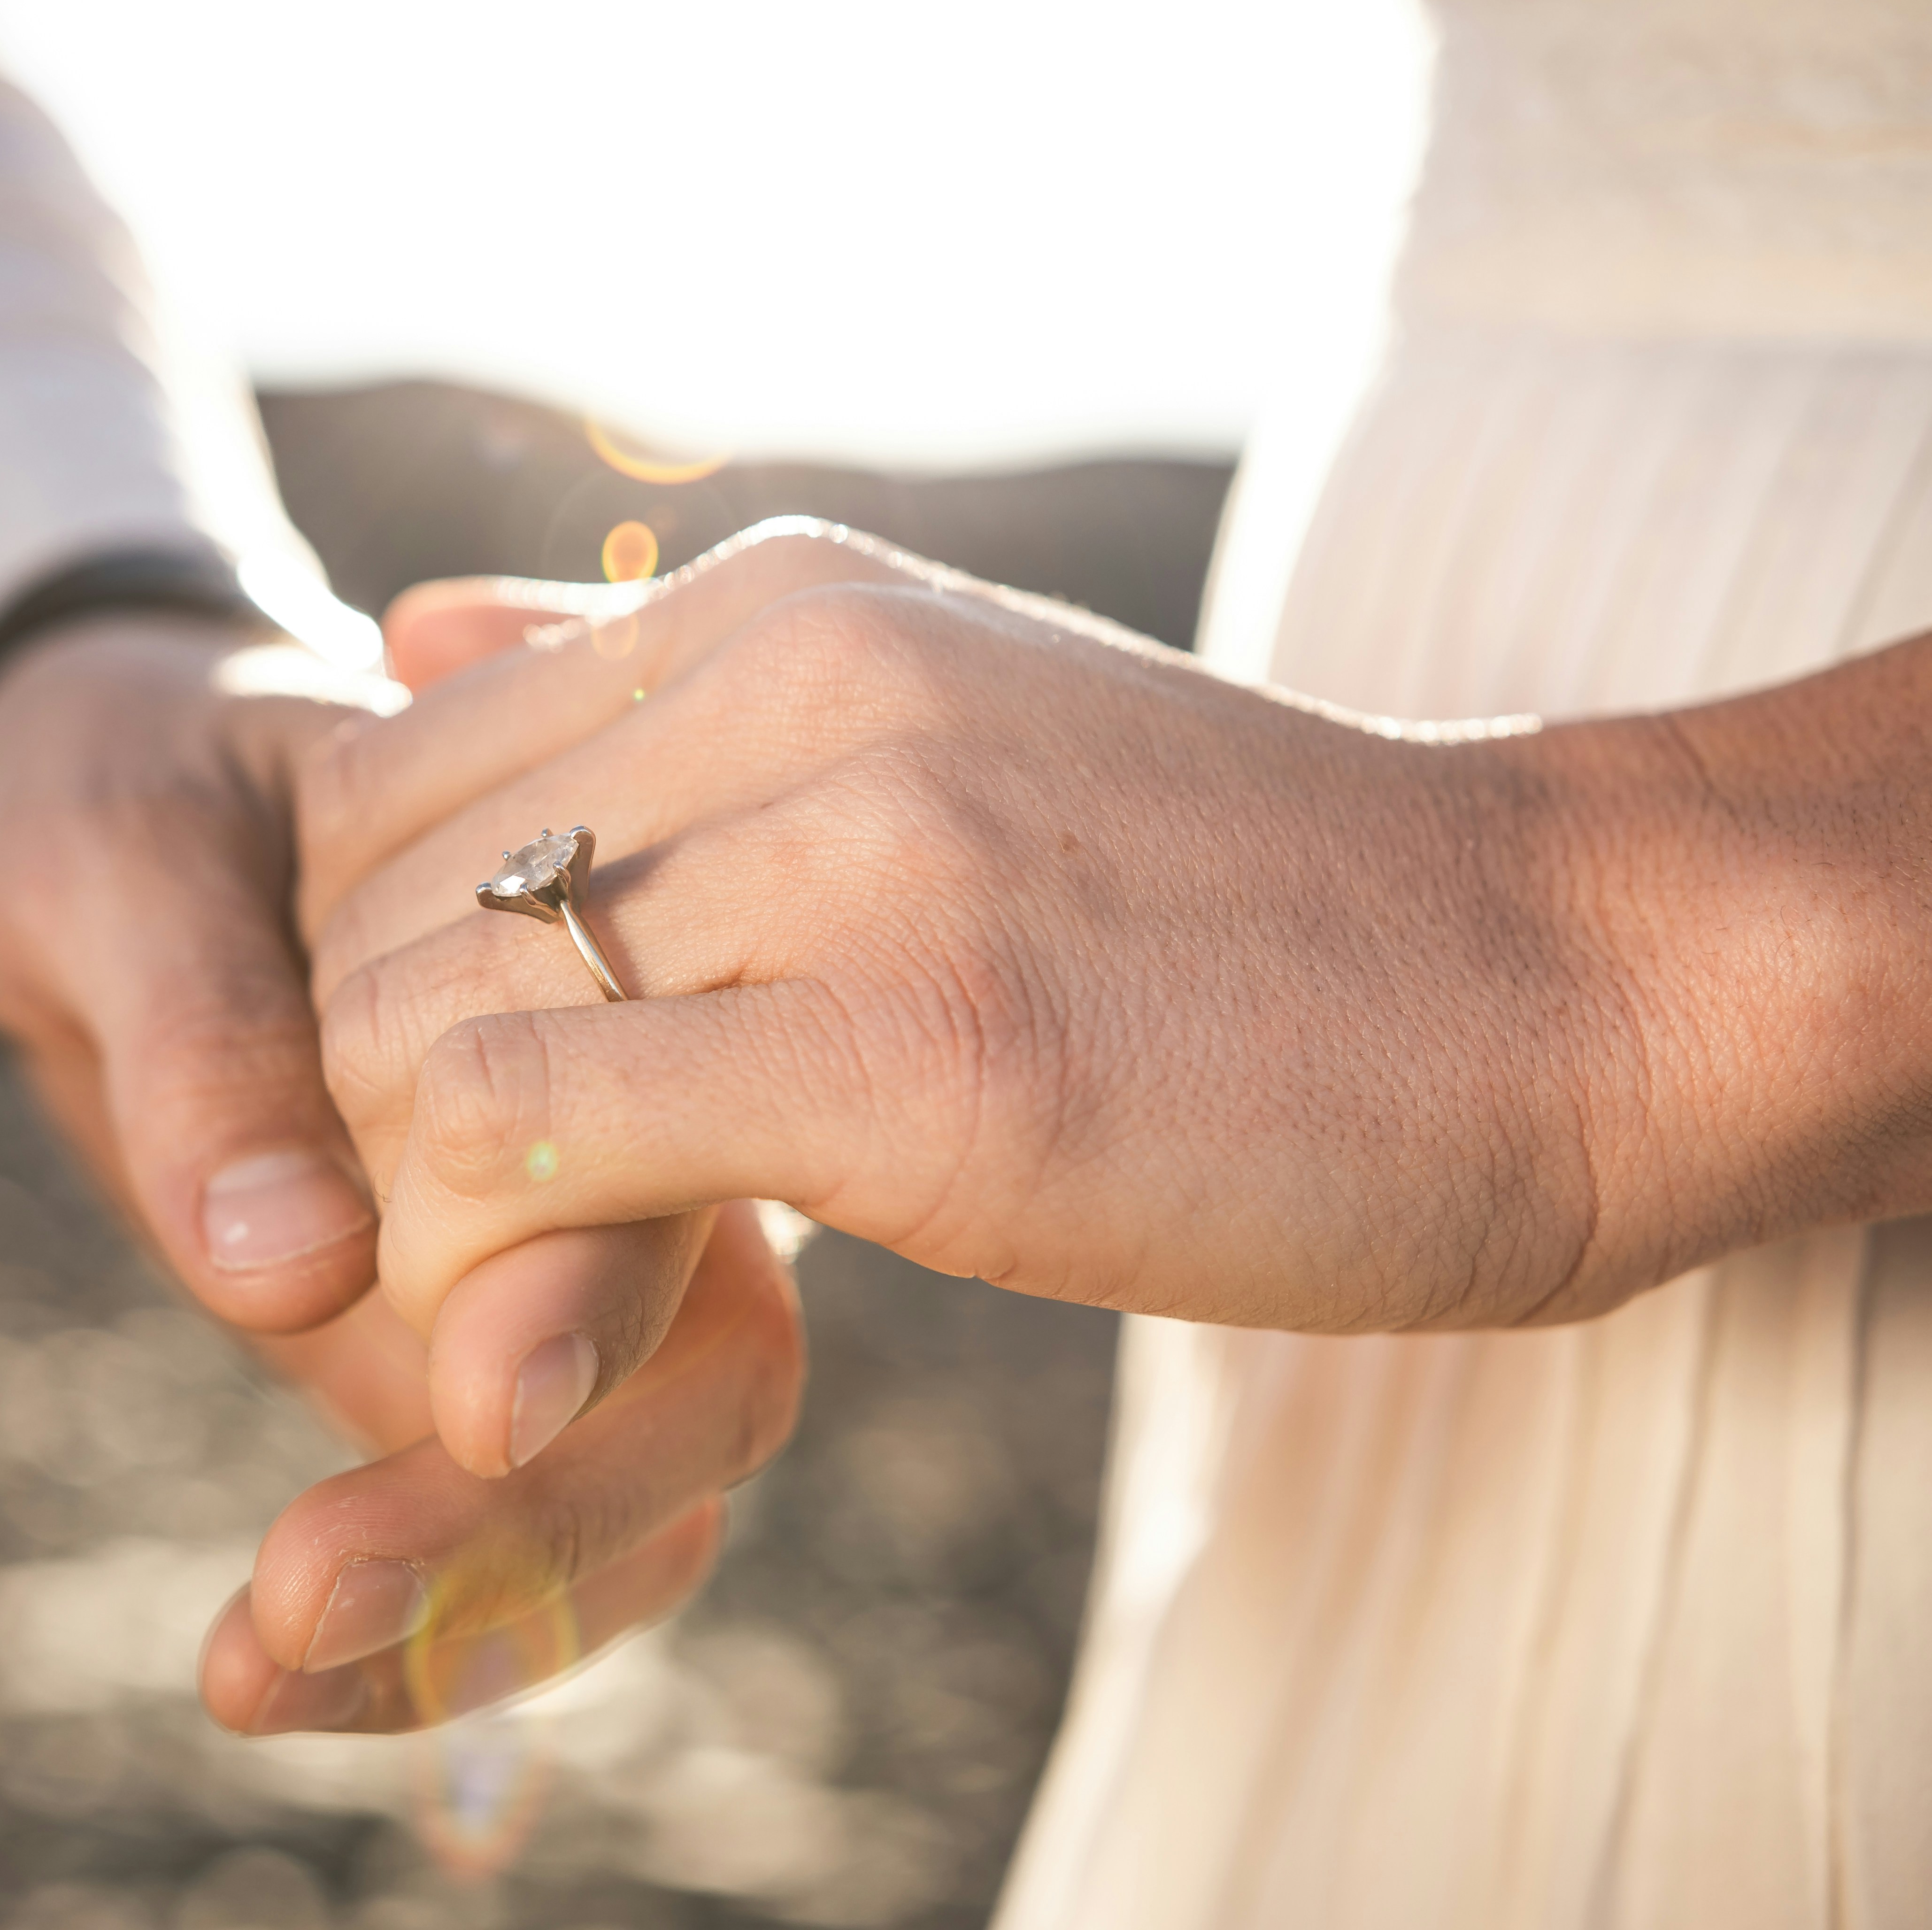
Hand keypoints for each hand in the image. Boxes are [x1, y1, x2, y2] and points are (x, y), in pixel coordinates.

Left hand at [0, 613, 803, 1730]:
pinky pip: (505, 1530)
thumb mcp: (123, 854)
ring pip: (633, 1488)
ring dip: (475, 1611)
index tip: (470, 1403)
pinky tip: (251, 1672)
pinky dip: (414, 1629)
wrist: (80, 806)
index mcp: (603, 968)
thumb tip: (289, 1267)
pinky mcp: (442, 1355)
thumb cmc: (116, 776)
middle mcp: (623, 1131)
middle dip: (537, 1515)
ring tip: (246, 1669)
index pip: (674, 1152)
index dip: (597, 1283)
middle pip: (701, 1369)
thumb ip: (204, 1030)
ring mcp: (544, 1262)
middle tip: (296, 1599)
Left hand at [304, 527, 1931, 1483]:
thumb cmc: (1245, 892)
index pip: (381, 783)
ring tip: (546, 1301)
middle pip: (364, 913)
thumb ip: (651, 673)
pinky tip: (604, 1327)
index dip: (369, 984)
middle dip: (367, 1114)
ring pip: (418, 1032)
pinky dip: (509, 1260)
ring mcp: (864, 856)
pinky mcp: (923, 1050)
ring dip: (428, 1212)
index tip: (479, 1119)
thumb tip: (401, 622)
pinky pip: (547, 1137)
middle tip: (488, 1244)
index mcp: (780, 604)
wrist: (1567, 978)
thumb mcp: (935, 707)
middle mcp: (793, 683)